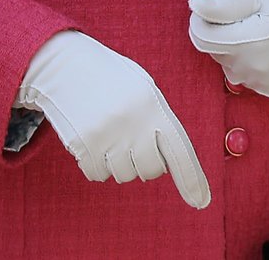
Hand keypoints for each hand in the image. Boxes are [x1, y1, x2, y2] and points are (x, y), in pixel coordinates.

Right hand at [17, 31, 209, 208]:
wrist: (66, 67)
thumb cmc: (110, 80)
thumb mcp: (142, 89)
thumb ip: (157, 120)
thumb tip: (168, 160)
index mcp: (154, 105)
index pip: (179, 150)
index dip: (191, 179)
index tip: (201, 202)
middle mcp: (133, 123)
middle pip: (151, 170)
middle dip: (146, 163)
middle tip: (133, 140)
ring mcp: (107, 136)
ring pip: (124, 175)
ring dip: (119, 163)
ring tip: (111, 134)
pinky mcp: (83, 146)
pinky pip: (98, 175)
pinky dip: (97, 165)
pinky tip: (94, 141)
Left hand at [188, 0, 268, 97]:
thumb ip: (224, 6)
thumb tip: (194, 5)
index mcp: (242, 42)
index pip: (200, 37)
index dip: (200, 21)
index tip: (208, 10)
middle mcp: (246, 67)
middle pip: (215, 50)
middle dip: (222, 33)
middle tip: (249, 17)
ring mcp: (257, 82)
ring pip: (229, 64)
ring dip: (235, 48)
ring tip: (262, 32)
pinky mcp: (267, 89)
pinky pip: (247, 74)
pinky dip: (251, 61)